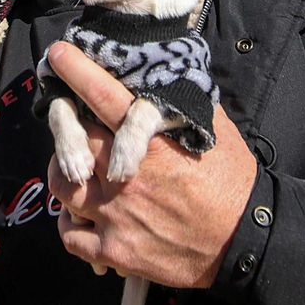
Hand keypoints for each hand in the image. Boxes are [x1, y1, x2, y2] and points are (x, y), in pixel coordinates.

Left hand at [42, 42, 256, 288]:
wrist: (245, 239)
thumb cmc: (232, 183)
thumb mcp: (214, 132)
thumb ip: (182, 107)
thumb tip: (165, 80)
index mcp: (150, 142)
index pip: (102, 97)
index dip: (77, 72)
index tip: (59, 55)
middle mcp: (126, 176)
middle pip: (74, 139)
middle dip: (67, 126)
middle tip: (70, 124)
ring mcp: (116, 214)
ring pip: (63, 186)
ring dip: (62, 173)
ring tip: (72, 170)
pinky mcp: (114, 249)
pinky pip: (70, 235)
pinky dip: (70, 223)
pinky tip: (81, 216)